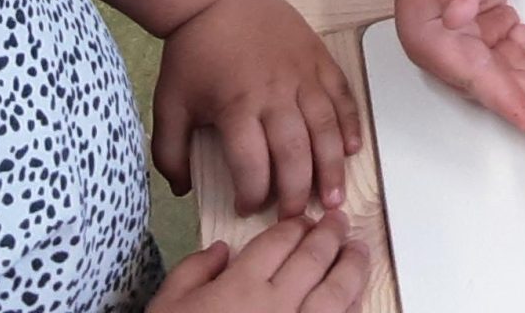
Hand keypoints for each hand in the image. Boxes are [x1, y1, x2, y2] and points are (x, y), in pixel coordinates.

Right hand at [150, 212, 373, 312]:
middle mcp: (275, 306)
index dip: (295, 226)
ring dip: (351, 267)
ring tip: (358, 251)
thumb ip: (193, 270)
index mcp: (240, 287)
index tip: (305, 220)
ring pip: (336, 293)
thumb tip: (221, 250)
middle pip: (313, 259)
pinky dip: (351, 308)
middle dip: (330, 235)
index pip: (278, 242)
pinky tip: (354, 297)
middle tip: (339, 222)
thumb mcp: (166, 306)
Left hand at [155, 0, 362, 218]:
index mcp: (237, 107)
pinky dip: (350, 123)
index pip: (253, 166)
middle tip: (298, 217)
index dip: (252, 196)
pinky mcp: (318, 57)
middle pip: (296, 153)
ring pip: (326, 128)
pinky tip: (352, 148)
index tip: (248, 209)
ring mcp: (302, 74)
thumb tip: (182, 189)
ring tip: (335, 197)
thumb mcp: (168, 104)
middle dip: (299, 192)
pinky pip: (341, 95)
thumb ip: (169, 153)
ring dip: (333, 166)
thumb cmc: (193, 52)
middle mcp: (275, 94)